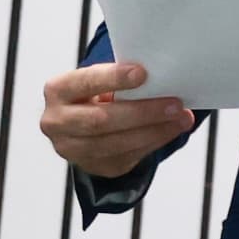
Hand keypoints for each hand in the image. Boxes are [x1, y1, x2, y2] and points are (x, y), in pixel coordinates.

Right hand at [36, 61, 193, 177]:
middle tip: (175, 104)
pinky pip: (125, 158)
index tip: (143, 73)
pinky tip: (170, 131)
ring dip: (154, 131)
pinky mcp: (91, 166)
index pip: (85, 82)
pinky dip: (152, 143)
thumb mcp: (100, 78)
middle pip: (101, 120)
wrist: (82, 122)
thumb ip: (121, 78)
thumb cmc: (97, 91)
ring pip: (115, 144)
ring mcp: (71, 149)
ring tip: (182, 119)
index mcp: (58, 91)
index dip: (113, 78)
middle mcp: (57, 122)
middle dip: (143, 112)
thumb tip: (162, 76)